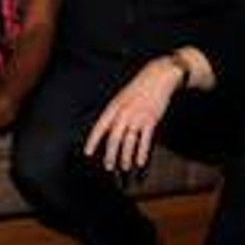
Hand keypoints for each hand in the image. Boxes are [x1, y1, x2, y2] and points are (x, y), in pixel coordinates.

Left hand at [84, 57, 183, 171]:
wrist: (157, 77)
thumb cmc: (138, 88)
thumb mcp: (121, 98)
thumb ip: (114, 114)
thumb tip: (108, 131)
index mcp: (113, 107)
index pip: (99, 127)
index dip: (92, 141)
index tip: (87, 153)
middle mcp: (123, 113)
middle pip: (114, 138)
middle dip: (110, 154)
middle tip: (108, 166)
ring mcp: (138, 117)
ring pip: (129, 142)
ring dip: (126, 157)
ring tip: (124, 167)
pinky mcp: (151, 120)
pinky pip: (145, 140)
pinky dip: (142, 152)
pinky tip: (140, 162)